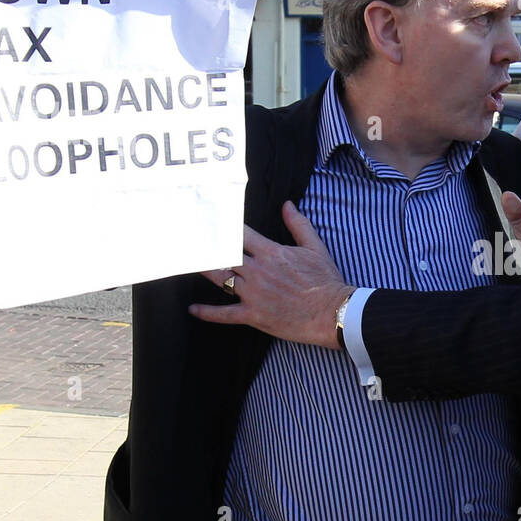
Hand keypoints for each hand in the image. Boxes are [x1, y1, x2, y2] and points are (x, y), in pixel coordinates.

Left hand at [189, 201, 349, 347]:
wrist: (333, 313)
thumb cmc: (325, 281)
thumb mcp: (315, 248)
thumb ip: (298, 225)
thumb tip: (287, 205)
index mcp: (271, 253)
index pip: (239, 234)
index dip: (222, 225)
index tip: (208, 219)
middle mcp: (257, 271)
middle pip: (222, 254)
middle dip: (206, 245)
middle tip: (190, 239)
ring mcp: (253, 294)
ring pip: (219, 279)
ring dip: (203, 270)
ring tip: (188, 263)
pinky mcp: (253, 315)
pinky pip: (224, 314)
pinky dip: (207, 313)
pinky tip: (193, 310)